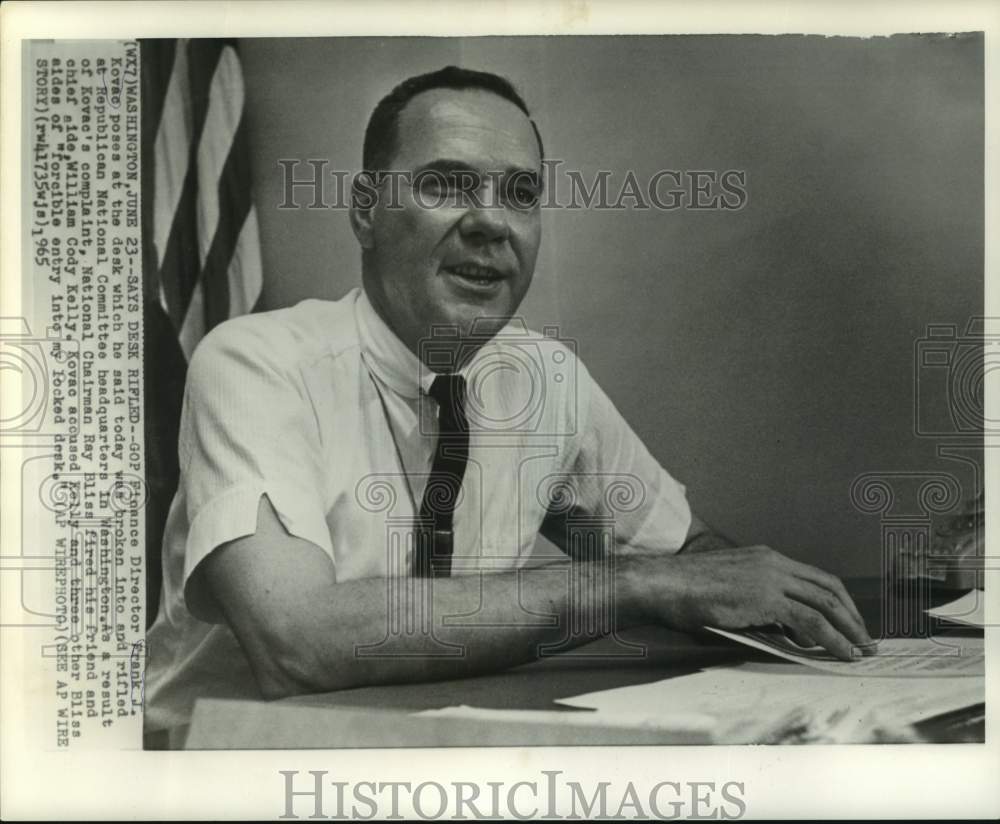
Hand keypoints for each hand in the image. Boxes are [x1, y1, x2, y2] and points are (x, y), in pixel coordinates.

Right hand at [625, 545, 874, 660]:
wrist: (662, 584)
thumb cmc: (684, 592)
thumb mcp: (728, 591)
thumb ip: (757, 604)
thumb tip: (783, 631)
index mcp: (765, 557)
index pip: (814, 577)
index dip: (837, 601)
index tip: (848, 622)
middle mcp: (773, 562)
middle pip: (828, 586)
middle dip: (852, 615)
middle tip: (864, 639)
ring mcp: (770, 577)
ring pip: (826, 603)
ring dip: (849, 629)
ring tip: (860, 650)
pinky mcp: (765, 597)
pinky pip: (810, 620)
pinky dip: (832, 638)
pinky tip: (840, 653)